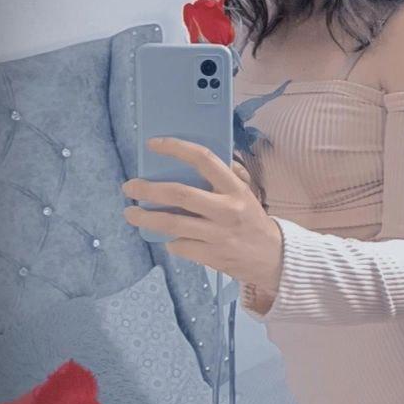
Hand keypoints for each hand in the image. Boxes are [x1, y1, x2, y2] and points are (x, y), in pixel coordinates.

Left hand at [122, 137, 281, 288]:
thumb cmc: (252, 220)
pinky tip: (166, 236)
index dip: (176, 149)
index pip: (204, 160)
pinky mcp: (212, 257)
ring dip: (146, 218)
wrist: (274, 258)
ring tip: (130, 214)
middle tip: (129, 187)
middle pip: (180, 194)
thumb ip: (227, 175)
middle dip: (149, 190)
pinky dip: (169, 240)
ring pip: (173, 224)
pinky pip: (180, 246)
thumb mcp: (247, 193)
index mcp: (235, 189)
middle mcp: (227, 210)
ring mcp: (219, 235)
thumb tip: (194, 159)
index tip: (154, 145)